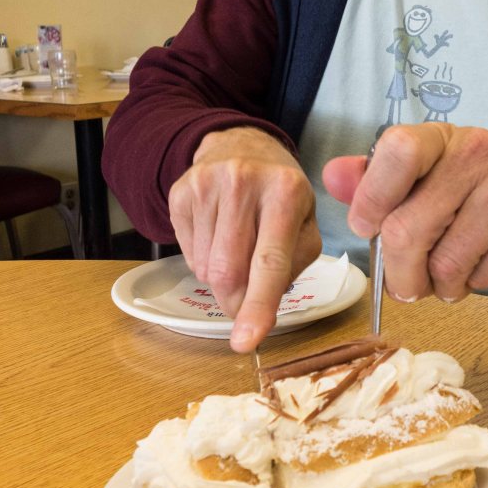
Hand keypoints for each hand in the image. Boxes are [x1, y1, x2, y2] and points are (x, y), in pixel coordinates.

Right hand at [168, 126, 320, 351]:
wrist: (242, 146)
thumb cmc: (281, 194)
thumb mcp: (306, 220)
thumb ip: (295, 263)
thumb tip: (265, 302)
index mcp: (286, 191)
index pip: (270, 261)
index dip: (258, 305)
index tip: (246, 341)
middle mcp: (244, 183)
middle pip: (229, 272)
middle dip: (237, 301)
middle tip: (247, 300)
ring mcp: (207, 184)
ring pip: (204, 268)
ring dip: (220, 277)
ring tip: (237, 247)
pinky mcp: (181, 192)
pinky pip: (186, 253)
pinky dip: (202, 259)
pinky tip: (218, 233)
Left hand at [322, 123, 487, 303]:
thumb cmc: (475, 192)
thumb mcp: (426, 177)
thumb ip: (375, 180)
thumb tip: (332, 177)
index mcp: (440, 137)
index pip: (398, 152)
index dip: (372, 199)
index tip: (368, 227)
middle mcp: (478, 151)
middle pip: (409, 229)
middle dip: (400, 274)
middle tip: (407, 286)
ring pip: (446, 264)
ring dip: (440, 286)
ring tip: (449, 276)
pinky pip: (483, 276)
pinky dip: (474, 285)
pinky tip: (482, 268)